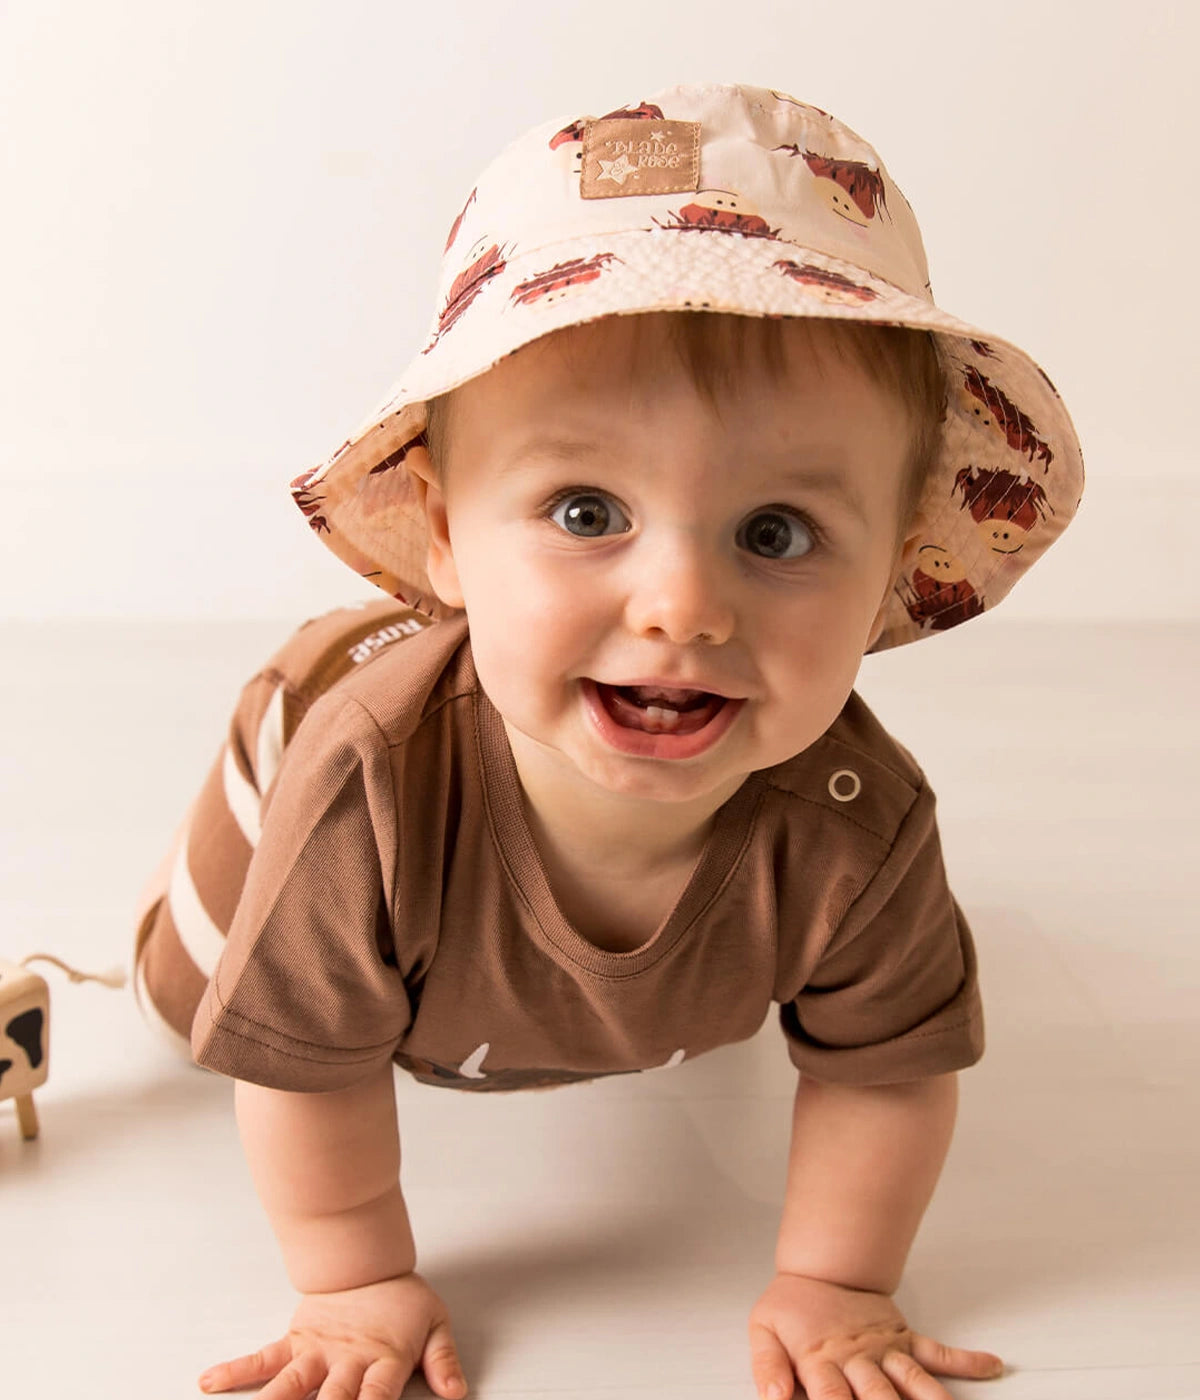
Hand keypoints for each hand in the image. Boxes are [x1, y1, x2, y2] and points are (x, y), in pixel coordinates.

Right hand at [198, 1271, 466, 1398]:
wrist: (366, 1257)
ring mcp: (317, 1351)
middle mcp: (346, 1360)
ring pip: (290, 1385)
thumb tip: (457, 1391)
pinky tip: (210, 1382)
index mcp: (383, 1358)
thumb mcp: (435, 1323)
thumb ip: (443, 1360)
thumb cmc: (399, 1298)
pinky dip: (236, 1371)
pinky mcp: (295, 1340)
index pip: (375, 1397)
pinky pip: (263, 1359)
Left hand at [748, 1272, 1002, 1399]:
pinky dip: (966, 1360)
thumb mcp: (763, 1331)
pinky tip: (992, 1366)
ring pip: (914, 1380)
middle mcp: (858, 1358)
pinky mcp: (905, 1338)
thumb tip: (770, 1398)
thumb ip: (767, 1366)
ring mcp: (886, 1349)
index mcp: (821, 1359)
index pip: (829, 1398)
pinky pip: (939, 1352)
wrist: (821, 1266)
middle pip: (879, 1398)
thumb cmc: (792, 1306)